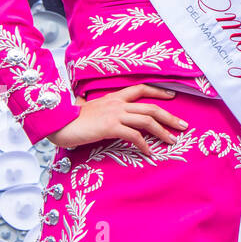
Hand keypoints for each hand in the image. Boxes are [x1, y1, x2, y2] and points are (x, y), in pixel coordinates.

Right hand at [47, 84, 186, 155]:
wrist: (56, 123)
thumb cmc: (70, 119)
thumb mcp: (87, 108)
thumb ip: (95, 107)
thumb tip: (90, 106)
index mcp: (114, 97)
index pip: (141, 89)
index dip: (159, 91)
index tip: (173, 96)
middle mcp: (117, 103)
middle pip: (151, 107)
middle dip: (170, 116)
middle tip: (184, 125)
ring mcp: (115, 114)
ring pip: (147, 121)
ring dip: (163, 131)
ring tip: (173, 140)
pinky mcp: (110, 127)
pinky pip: (133, 135)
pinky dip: (144, 144)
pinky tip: (150, 152)